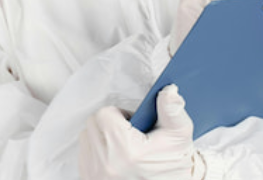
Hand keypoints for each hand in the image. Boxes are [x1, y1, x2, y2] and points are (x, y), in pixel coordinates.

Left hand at [79, 85, 195, 179]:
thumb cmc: (171, 168)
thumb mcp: (178, 138)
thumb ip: (172, 111)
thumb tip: (168, 91)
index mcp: (125, 151)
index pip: (105, 114)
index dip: (120, 114)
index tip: (133, 124)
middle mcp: (105, 164)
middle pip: (93, 123)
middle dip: (110, 124)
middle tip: (128, 134)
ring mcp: (94, 174)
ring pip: (86, 138)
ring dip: (101, 137)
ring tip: (122, 146)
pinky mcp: (88, 179)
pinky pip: (83, 156)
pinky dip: (96, 153)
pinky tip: (114, 158)